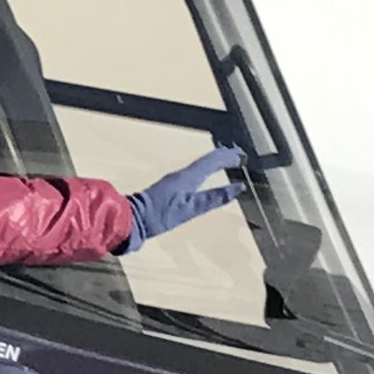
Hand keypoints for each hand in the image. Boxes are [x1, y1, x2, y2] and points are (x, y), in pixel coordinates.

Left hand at [122, 146, 244, 253]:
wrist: (131, 218)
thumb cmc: (160, 215)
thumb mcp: (190, 209)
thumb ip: (214, 198)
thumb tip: (239, 187)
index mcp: (188, 177)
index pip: (212, 161)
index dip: (228, 157)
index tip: (243, 155)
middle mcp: (181, 174)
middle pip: (205, 161)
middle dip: (223, 157)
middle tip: (238, 155)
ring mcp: (173, 180)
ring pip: (198, 166)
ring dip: (213, 162)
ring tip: (226, 161)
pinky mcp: (168, 187)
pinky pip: (192, 172)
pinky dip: (203, 170)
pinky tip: (203, 176)